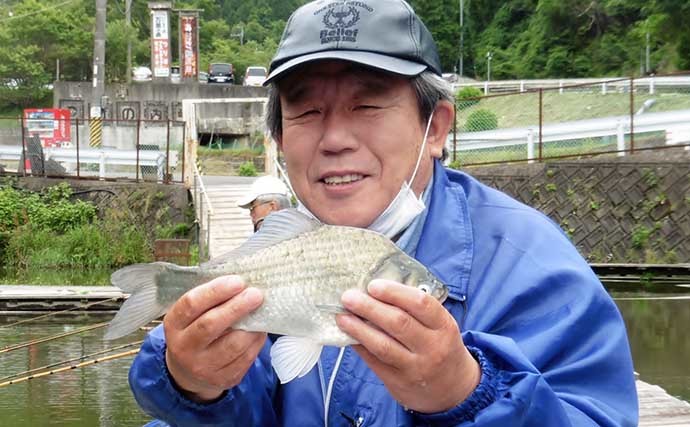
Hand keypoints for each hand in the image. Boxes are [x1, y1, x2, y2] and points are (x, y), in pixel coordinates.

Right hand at [163, 275, 265, 402]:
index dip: (216, 291)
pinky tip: (259, 330)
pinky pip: (246, 358)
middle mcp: (183, 348)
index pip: (191, 304)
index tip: (238, 281)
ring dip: (252, 326)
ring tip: (260, 311)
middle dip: (236, 307)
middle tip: (256, 294)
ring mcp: (203, 367)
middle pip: (210, 325)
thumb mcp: (192, 315)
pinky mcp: (223, 379)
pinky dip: (256, 341)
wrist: (189, 372)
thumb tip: (243, 281)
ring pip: (233, 344)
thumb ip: (210, 299)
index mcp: (174, 324)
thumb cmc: (196, 330)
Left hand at [336, 279, 479, 412]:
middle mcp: (432, 347)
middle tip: (349, 297)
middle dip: (369, 307)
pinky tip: (348, 335)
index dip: (394, 292)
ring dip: (358, 328)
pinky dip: (359, 346)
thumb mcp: (440, 326)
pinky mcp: (398, 382)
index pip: (420, 303)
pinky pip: (374, 361)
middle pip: (398, 323)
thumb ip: (416, 310)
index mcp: (444, 326)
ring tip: (342, 316)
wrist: (453, 390)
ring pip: (382, 345)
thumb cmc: (441, 347)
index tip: (373, 285)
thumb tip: (376, 291)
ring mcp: (415, 367)